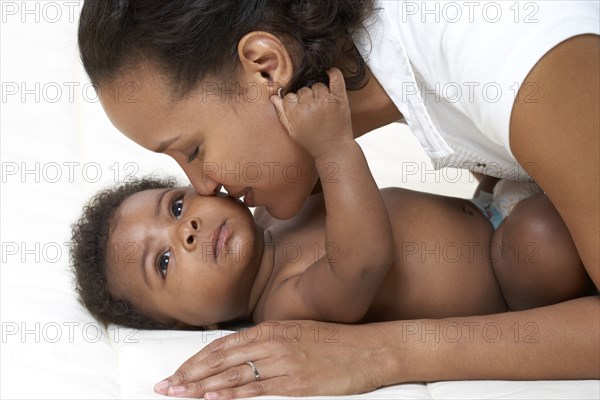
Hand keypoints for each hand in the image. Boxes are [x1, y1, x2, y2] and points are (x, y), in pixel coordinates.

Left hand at [154, 320, 386, 398]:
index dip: (195, 360)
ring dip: (202, 387)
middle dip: (189, 375)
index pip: (223, 345)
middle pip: (221, 359)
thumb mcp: (298, 333)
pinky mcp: (298, 383)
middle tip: (165, 387)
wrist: (371, 349)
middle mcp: (273, 342)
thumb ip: (268, 342)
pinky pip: (259, 389)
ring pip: (234, 375)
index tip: (176, 372)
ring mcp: (285, 362)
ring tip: (179, 395)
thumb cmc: (336, 341)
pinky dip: (233, 394)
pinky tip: (214, 398)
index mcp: (272, 328)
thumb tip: (239, 356)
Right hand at [271, 68, 353, 159]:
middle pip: (303, 89)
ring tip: (323, 107)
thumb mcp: (292, 131)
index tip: (300, 109)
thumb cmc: (312, 141)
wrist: (334, 149)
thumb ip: (282, 113)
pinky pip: (336, 78)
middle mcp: (310, 106)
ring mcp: (326, 101)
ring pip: (318, 85)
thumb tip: (274, 97)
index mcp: (296, 113)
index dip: (294, 102)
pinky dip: (333, 73)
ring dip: (319, 93)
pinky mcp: (340, 99)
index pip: (289, 96)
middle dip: (307, 98)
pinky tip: (329, 72)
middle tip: (313, 111)